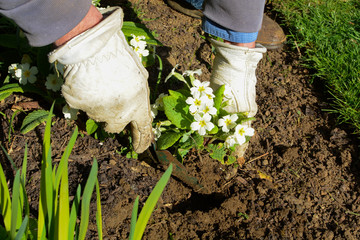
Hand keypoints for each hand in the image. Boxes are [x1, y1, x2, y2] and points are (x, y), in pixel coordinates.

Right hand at [49, 7, 152, 152]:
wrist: (95, 47)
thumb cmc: (121, 58)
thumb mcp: (140, 77)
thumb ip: (139, 96)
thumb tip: (138, 108)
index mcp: (137, 106)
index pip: (143, 130)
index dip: (142, 141)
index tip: (140, 149)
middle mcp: (119, 114)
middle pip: (116, 127)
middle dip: (114, 118)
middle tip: (111, 102)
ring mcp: (97, 112)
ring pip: (98, 115)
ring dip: (99, 106)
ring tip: (99, 85)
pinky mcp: (79, 106)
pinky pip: (82, 105)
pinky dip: (84, 97)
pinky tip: (87, 83)